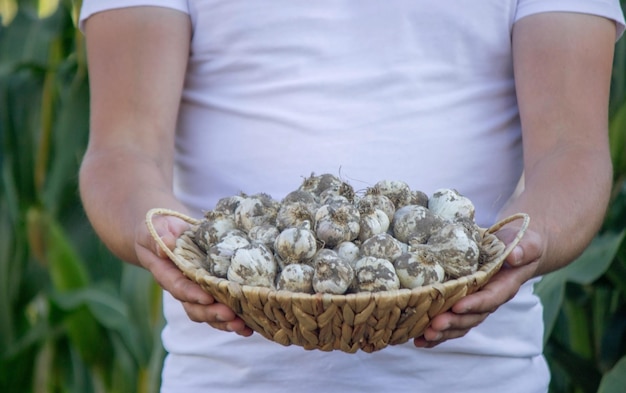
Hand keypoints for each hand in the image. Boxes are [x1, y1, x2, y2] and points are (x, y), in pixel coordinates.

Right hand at [135, 213, 253, 336]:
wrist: (167, 234)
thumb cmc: (160, 230)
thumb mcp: (156, 230)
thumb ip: (159, 239)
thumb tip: (165, 244)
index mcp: (168, 274)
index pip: (179, 287)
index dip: (192, 294)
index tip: (207, 298)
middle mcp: (183, 288)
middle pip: (195, 308)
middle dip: (213, 313)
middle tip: (230, 315)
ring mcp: (198, 292)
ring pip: (209, 313)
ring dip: (226, 322)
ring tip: (243, 326)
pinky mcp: (212, 291)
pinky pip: (221, 308)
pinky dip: (235, 319)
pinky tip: (250, 326)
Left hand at [413, 225, 542, 347]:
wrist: (514, 249)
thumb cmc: (520, 244)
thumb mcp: (527, 244)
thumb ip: (524, 250)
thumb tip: (513, 256)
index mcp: (504, 287)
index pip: (490, 299)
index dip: (474, 304)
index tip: (457, 307)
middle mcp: (489, 300)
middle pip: (471, 317)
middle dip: (453, 323)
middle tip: (434, 326)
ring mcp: (475, 304)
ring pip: (459, 324)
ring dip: (442, 332)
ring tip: (424, 336)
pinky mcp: (462, 303)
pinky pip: (451, 321)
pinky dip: (436, 332)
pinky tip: (418, 340)